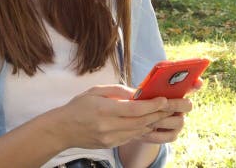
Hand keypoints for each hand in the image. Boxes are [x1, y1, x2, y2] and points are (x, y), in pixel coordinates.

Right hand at [50, 85, 170, 149]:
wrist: (63, 130)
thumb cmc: (79, 106)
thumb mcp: (96, 91)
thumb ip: (118, 91)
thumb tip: (138, 92)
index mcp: (104, 110)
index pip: (134, 110)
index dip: (152, 105)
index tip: (164, 99)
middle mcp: (108, 126)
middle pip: (140, 122)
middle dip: (159, 114)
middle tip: (172, 107)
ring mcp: (110, 138)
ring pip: (139, 131)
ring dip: (154, 122)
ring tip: (166, 114)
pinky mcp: (111, 145)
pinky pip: (132, 137)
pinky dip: (143, 129)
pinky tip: (150, 122)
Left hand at [138, 78, 203, 143]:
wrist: (135, 121)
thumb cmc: (139, 102)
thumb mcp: (139, 94)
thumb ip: (143, 90)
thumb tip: (138, 92)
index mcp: (176, 92)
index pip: (192, 85)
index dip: (196, 83)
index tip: (198, 81)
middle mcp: (182, 106)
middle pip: (188, 105)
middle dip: (175, 104)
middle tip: (163, 103)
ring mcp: (179, 121)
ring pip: (179, 121)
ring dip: (163, 121)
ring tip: (148, 120)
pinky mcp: (172, 135)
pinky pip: (169, 136)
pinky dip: (156, 134)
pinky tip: (144, 132)